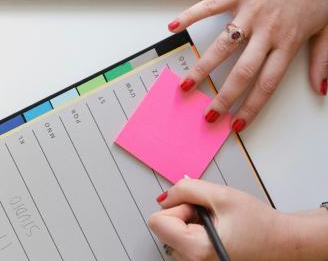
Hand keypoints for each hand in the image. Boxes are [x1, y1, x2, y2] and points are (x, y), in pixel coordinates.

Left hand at [148, 179, 327, 260]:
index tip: (199, 208)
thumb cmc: (259, 224)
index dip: (176, 208)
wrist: (282, 242)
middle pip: (163, 228)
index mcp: (196, 250)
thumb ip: (187, 190)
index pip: (157, 222)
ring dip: (189, 223)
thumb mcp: (222, 195)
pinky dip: (194, 231)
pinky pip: (182, 240)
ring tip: (217, 224)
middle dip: (183, 214)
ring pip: (172, 233)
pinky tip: (215, 230)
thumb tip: (165, 196)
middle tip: (211, 215)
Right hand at [168, 0, 327, 131]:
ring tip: (186, 84)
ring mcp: (250, 12)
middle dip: (222, 98)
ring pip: (221, 47)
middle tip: (208, 114)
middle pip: (241, 72)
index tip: (236, 123)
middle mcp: (267, 30)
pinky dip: (189, 16)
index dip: (251, 107)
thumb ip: (323, 59)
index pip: (266, 83)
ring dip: (201, 68)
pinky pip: (209, 6)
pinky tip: (174, 27)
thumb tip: (320, 87)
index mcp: (288, 41)